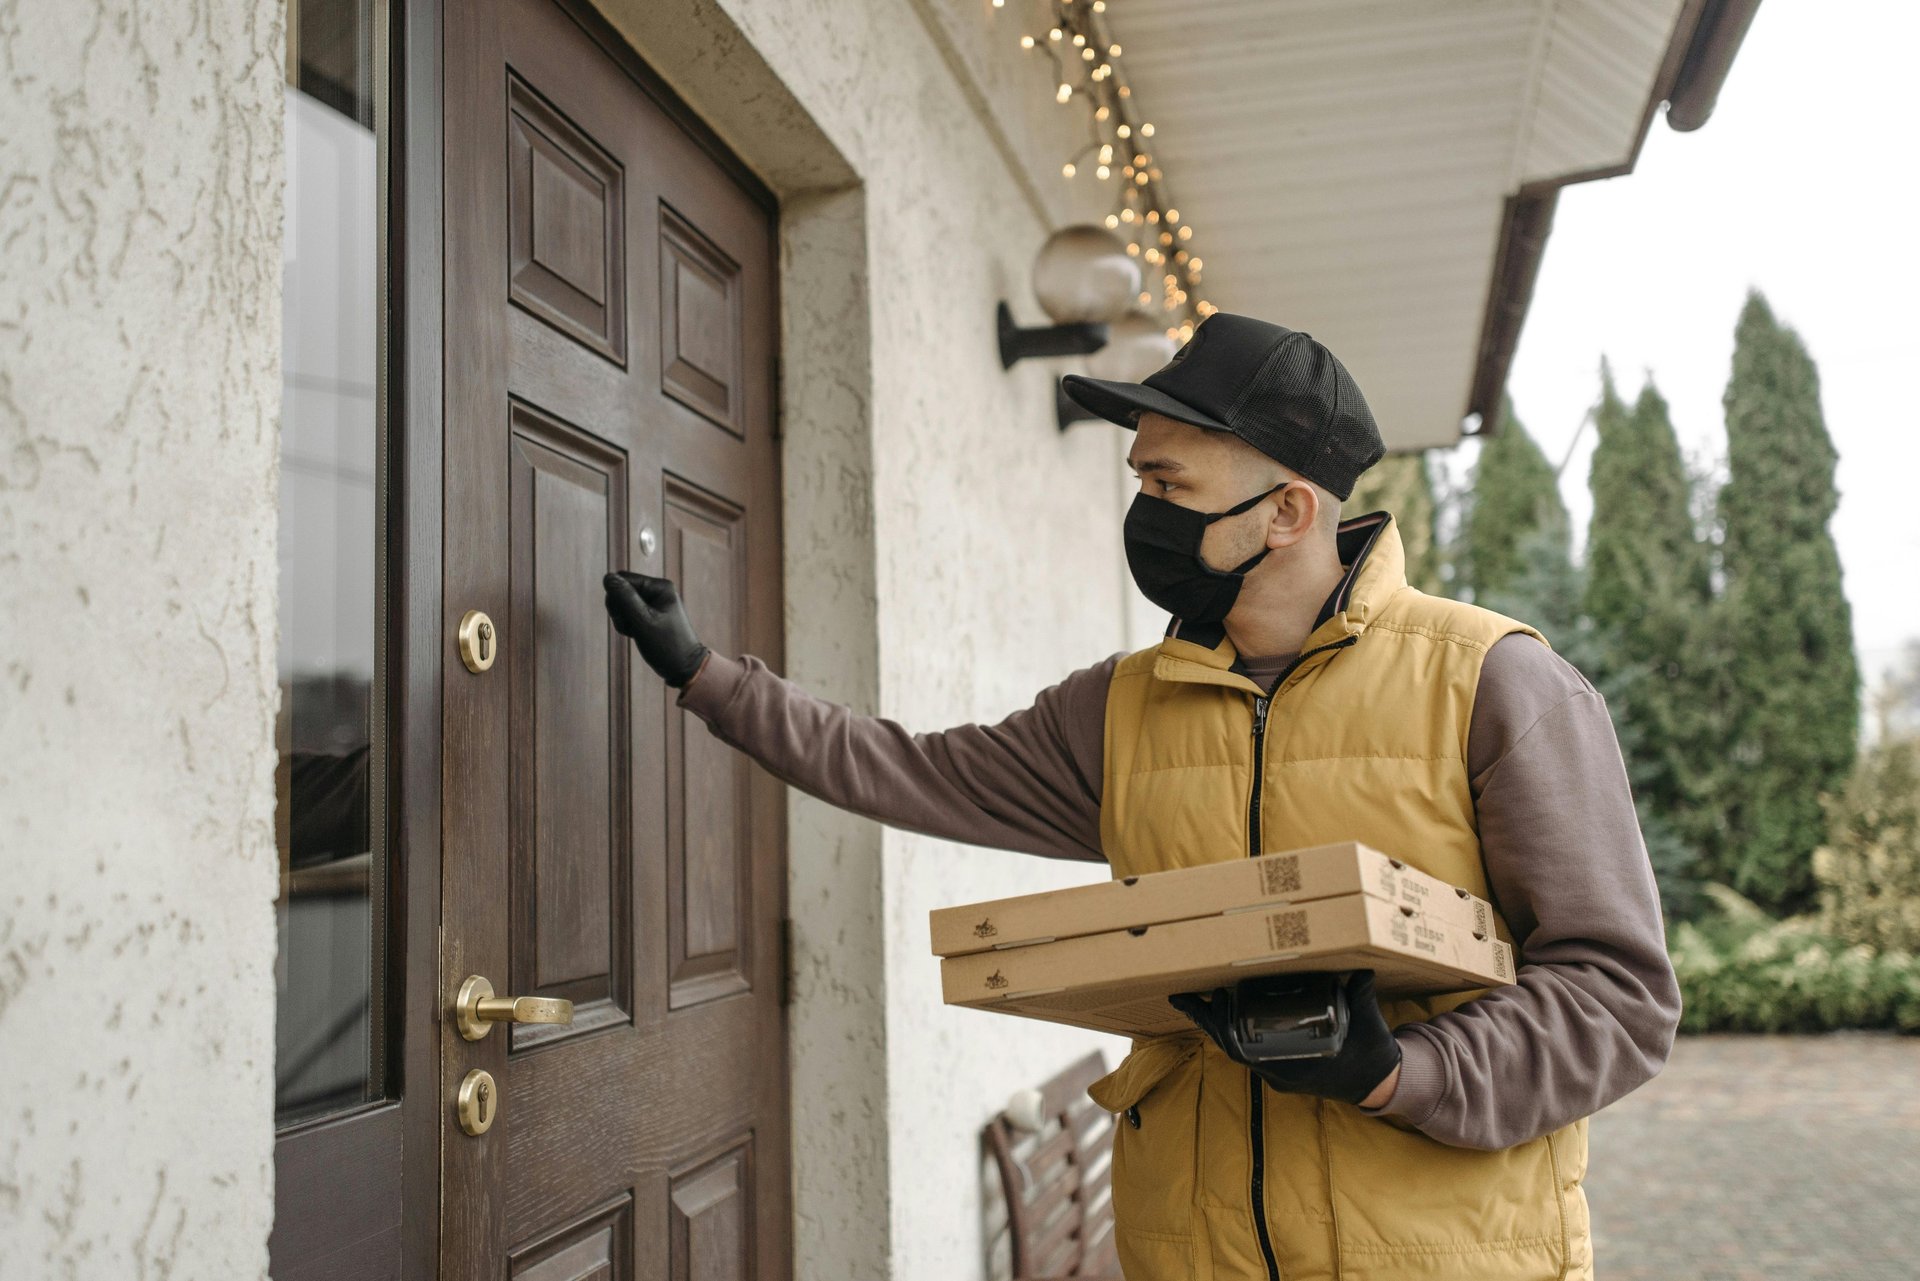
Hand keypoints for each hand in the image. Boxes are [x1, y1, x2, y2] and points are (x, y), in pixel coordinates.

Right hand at [602, 571, 709, 686]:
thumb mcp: (643, 621)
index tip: (627, 617)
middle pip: (620, 591)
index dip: (617, 598)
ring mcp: (652, 601)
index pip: (623, 579)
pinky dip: (627, 625)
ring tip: (636, 633)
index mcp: (660, 586)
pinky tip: (636, 635)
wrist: (683, 668)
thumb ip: (625, 598)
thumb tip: (608, 577)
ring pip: (620, 603)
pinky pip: (626, 613)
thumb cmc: (666, 645)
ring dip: (622, 620)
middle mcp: (656, 590)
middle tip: (632, 627)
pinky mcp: (647, 613)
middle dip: (619, 611)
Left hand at [1168, 969, 1401, 1106]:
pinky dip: (1235, 1031)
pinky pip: (1249, 1050)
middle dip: (1210, 1020)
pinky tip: (1227, 1013)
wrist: (1379, 1082)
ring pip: (1238, 1049)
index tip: (1215, 997)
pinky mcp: (1283, 1069)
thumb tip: (1363, 972)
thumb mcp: (1368, 1024)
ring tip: (1201, 1001)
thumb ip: (1362, 996)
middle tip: (1194, 994)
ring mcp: (1279, 1073)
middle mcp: (1280, 1073)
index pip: (1243, 1047)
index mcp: (1295, 1065)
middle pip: (1232, 1046)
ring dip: (1219, 1025)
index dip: (1224, 1024)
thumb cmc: (1371, 1053)